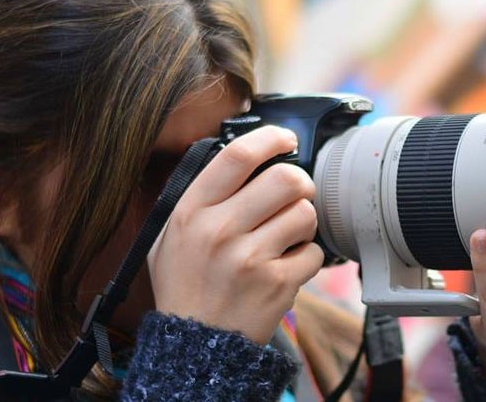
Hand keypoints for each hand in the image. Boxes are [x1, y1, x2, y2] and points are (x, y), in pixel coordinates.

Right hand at [148, 126, 323, 344]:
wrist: (196, 346)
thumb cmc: (186, 286)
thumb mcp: (171, 236)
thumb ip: (201, 196)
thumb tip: (241, 158)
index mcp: (192, 211)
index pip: (238, 155)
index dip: (271, 138)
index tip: (286, 140)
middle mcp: (220, 231)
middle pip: (286, 178)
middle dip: (299, 183)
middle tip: (294, 195)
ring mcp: (250, 259)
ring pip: (305, 213)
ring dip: (302, 222)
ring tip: (286, 238)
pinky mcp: (277, 284)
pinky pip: (314, 252)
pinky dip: (307, 257)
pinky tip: (286, 267)